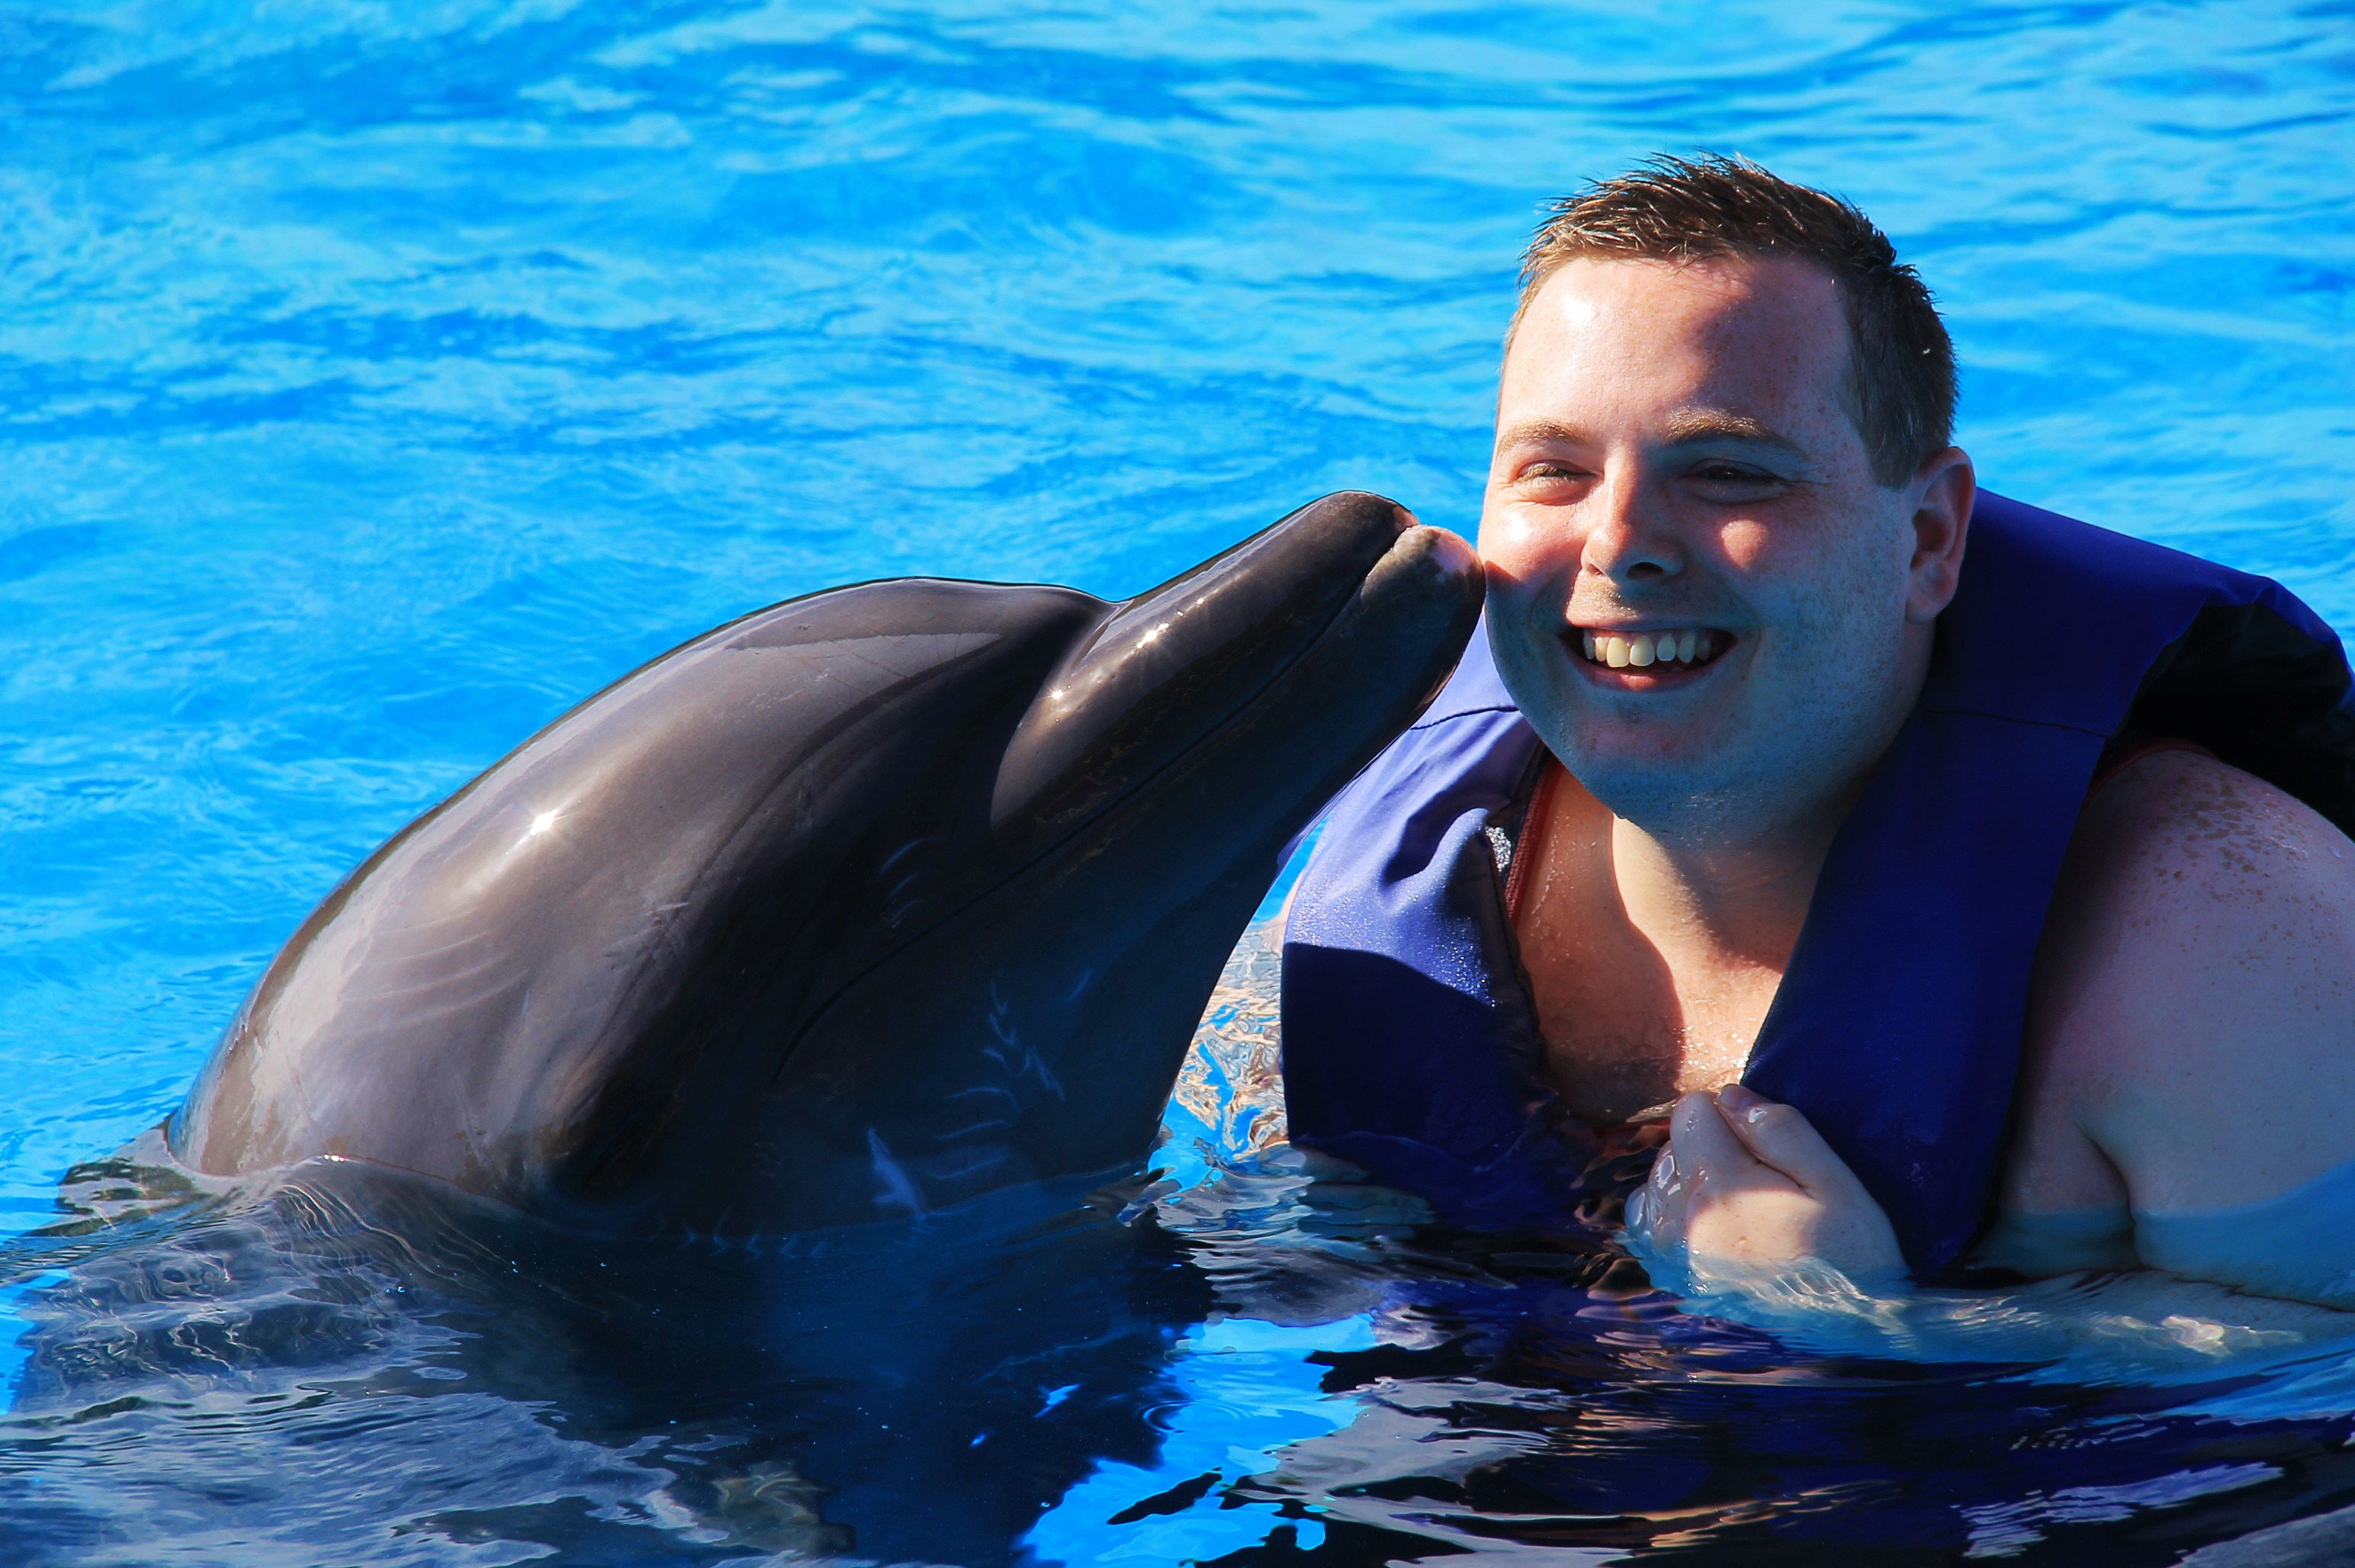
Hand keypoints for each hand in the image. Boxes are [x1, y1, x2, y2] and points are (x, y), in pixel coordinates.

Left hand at [1625, 1083, 1906, 1286]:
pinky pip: (1648, 1221)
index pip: (1691, 1111)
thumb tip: (1730, 1097)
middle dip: (1711, 1148)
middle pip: (1673, 1144)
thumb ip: (1780, 1130)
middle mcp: (1680, 1220)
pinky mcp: (1671, 1276)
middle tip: (1762, 1183)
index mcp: (1719, 1189)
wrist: (1850, 1334)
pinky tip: (1713, 1223)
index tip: (1763, 1144)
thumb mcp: (1834, 1182)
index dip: (1730, 1115)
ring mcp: (1670, 1253)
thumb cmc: (1852, 1254)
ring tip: (1741, 1205)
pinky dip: (1672, 1212)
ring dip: (1690, 1180)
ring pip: (1658, 1180)